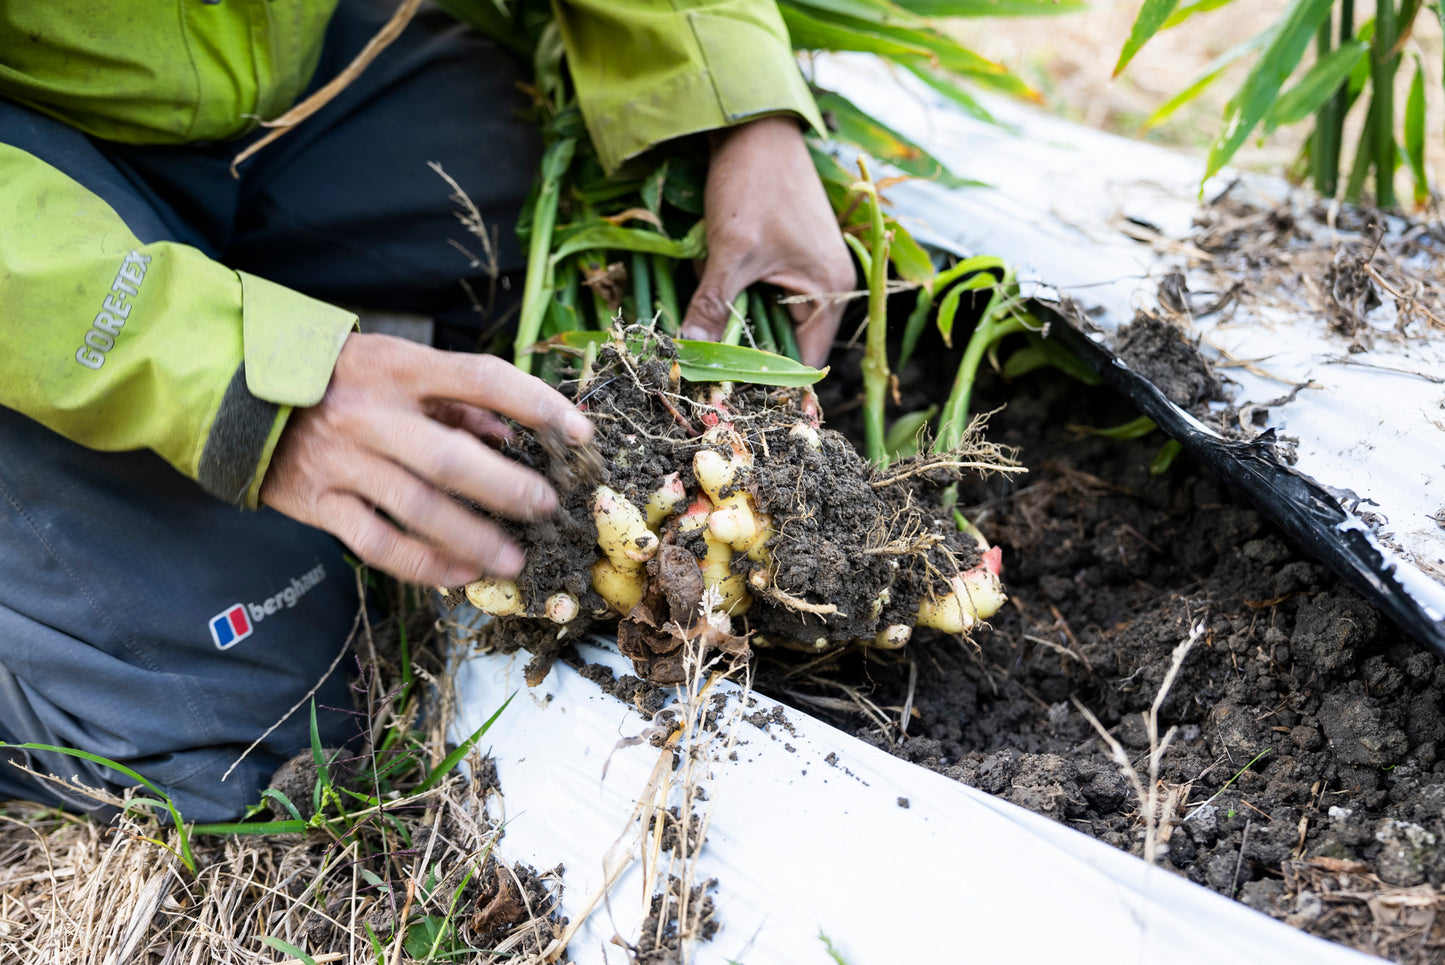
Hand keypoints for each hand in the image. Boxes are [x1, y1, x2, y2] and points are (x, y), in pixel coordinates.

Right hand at [259, 333, 592, 586]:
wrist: (234, 393)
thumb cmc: (335, 377)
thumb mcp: (395, 365)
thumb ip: (454, 399)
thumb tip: (510, 434)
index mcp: (400, 368)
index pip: (482, 379)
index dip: (537, 404)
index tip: (580, 431)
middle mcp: (372, 414)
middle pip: (451, 457)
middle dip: (507, 489)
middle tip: (546, 510)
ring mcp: (343, 462)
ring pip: (418, 509)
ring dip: (474, 539)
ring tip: (513, 561)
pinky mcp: (319, 502)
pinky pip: (379, 543)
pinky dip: (423, 563)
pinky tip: (458, 574)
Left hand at [679, 116, 853, 368]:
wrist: (753, 126)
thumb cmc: (754, 184)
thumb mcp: (730, 250)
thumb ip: (712, 304)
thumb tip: (688, 350)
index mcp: (831, 290)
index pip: (806, 361)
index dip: (773, 385)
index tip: (738, 402)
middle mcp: (830, 285)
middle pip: (790, 344)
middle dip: (753, 361)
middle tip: (713, 382)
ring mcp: (811, 269)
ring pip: (774, 320)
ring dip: (742, 332)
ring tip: (710, 348)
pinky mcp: (790, 255)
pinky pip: (767, 296)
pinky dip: (742, 305)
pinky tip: (716, 308)